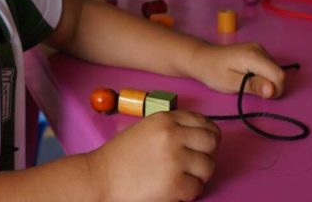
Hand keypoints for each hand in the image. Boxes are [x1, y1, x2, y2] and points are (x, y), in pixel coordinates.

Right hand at [88, 110, 219, 201]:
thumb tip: (199, 135)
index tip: (203, 144)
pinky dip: (188, 192)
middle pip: (211, 142)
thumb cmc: (120, 157)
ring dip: (198, 175)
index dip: (207, 134)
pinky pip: (197, 188)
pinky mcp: (175, 183)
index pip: (203, 122)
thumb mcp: (145, 129)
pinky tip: (173, 189)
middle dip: (205, 153)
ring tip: (180, 177)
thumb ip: (171, 128)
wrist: (100, 178)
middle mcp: (172, 135)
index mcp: (165, 119)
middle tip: (193, 163)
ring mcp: (175, 159)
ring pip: (208, 166)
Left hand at [190, 41, 285, 98]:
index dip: (275, 90)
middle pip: (278, 72)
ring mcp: (259, 48)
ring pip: (274, 70)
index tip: (261, 96)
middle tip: (249, 90)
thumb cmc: (213, 72)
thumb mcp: (231, 83)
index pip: (279, 75)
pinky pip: (268, 66)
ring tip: (246, 83)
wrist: (202, 58)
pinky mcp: (257, 50)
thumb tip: (272, 91)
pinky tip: (248, 76)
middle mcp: (260, 49)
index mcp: (254, 56)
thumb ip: (253, 86)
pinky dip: (263, 75)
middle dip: (270, 86)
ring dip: (266, 81)